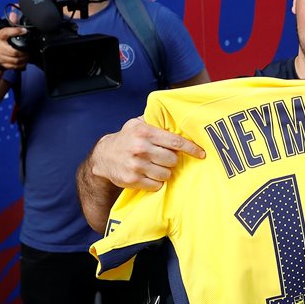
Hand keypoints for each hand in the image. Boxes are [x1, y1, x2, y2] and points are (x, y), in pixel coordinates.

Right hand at [0, 13, 29, 70]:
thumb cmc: (0, 42)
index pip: (6, 32)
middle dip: (23, 51)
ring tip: (27, 55)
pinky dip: (21, 64)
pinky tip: (24, 61)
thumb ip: (11, 24)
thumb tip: (14, 14)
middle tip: (29, 49)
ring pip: (15, 60)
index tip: (24, 30)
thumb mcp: (4, 32)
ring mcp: (0, 57)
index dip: (15, 31)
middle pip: (14, 51)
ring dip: (24, 58)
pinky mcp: (3, 64)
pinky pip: (15, 66)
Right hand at [89, 117, 205, 191]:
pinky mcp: (133, 180)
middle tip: (165, 158)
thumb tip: (178, 118)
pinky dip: (156, 182)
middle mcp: (141, 148)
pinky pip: (156, 185)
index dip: (192, 148)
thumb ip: (155, 121)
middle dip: (172, 160)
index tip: (201, 153)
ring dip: (165, 172)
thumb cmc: (125, 139)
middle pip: (172, 160)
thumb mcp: (136, 124)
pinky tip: (149, 175)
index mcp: (145, 132)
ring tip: (155, 166)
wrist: (102, 157)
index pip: (176, 142)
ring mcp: (136, 165)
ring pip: (166, 174)